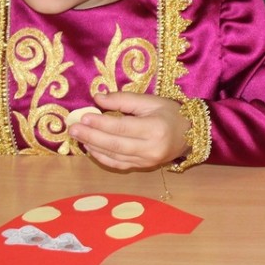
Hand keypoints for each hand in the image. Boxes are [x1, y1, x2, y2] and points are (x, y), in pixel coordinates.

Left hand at [71, 91, 190, 170]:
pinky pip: (119, 164)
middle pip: (115, 144)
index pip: (121, 127)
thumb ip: (123, 100)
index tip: (83, 117)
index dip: (100, 124)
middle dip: (91, 136)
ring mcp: (147, 160)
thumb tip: (97, 98)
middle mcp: (151, 148)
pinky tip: (91, 148)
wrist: (191, 134)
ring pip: (114, 156)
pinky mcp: (143, 167)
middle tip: (73, 129)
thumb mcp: (150, 100)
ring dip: (93, 147)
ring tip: (79, 137)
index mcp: (155, 128)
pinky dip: (102, 157)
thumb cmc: (170, 113)